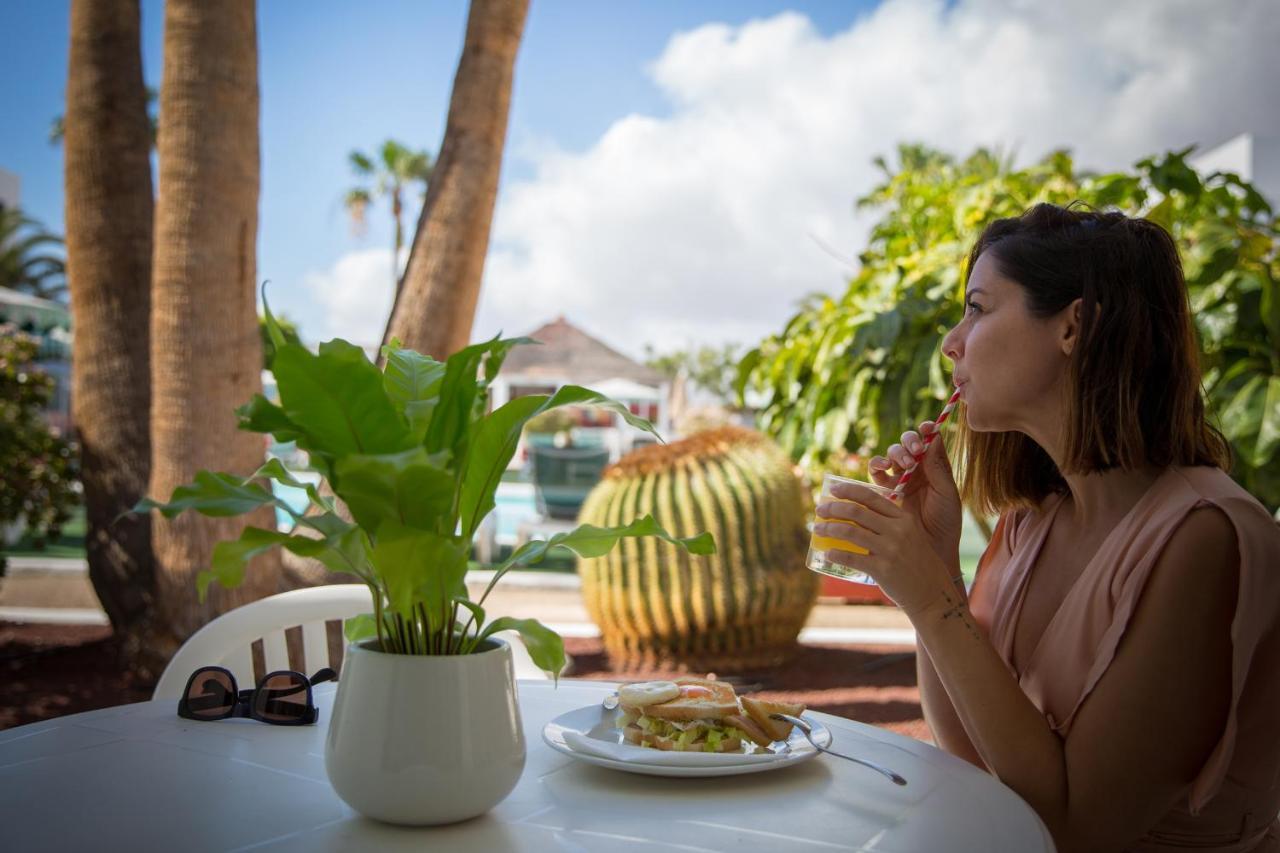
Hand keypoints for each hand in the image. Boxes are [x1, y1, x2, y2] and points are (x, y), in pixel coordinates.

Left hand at [814, 482, 957, 617]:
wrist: (933, 593)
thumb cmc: (918, 563)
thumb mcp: (911, 536)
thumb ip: (889, 524)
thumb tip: (855, 516)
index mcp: (904, 519)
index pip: (871, 497)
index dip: (849, 491)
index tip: (833, 490)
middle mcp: (897, 531)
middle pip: (857, 512)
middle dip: (834, 508)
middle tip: (820, 510)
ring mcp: (890, 550)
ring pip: (851, 532)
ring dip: (829, 528)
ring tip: (818, 528)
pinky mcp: (882, 570)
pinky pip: (852, 558)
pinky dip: (836, 554)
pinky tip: (828, 552)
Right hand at [868, 421, 963, 573]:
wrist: (931, 550)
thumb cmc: (945, 524)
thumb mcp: (946, 494)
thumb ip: (938, 468)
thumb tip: (934, 437)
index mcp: (935, 468)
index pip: (929, 442)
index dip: (926, 430)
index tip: (926, 427)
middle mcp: (916, 471)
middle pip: (907, 445)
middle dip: (909, 444)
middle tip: (914, 455)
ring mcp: (899, 480)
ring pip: (891, 456)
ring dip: (893, 454)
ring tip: (899, 465)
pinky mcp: (884, 492)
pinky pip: (875, 474)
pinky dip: (876, 467)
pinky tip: (881, 469)